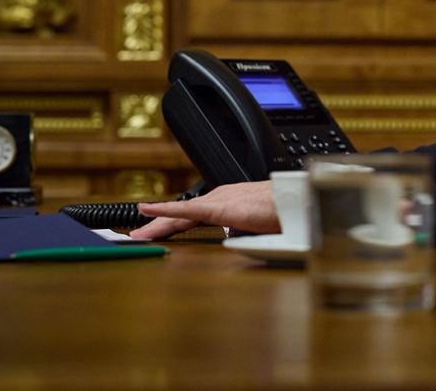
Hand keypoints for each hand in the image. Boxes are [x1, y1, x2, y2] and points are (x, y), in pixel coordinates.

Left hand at [131, 181, 279, 239]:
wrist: (298, 204)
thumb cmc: (285, 214)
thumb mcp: (257, 226)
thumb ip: (241, 231)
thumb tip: (231, 238)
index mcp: (228, 201)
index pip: (193, 215)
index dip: (173, 224)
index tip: (158, 232)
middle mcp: (219, 197)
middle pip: (181, 215)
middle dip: (158, 226)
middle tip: (138, 236)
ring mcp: (218, 200)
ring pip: (179, 214)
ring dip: (157, 224)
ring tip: (137, 234)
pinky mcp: (218, 206)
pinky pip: (185, 210)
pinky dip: (163, 210)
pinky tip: (146, 211)